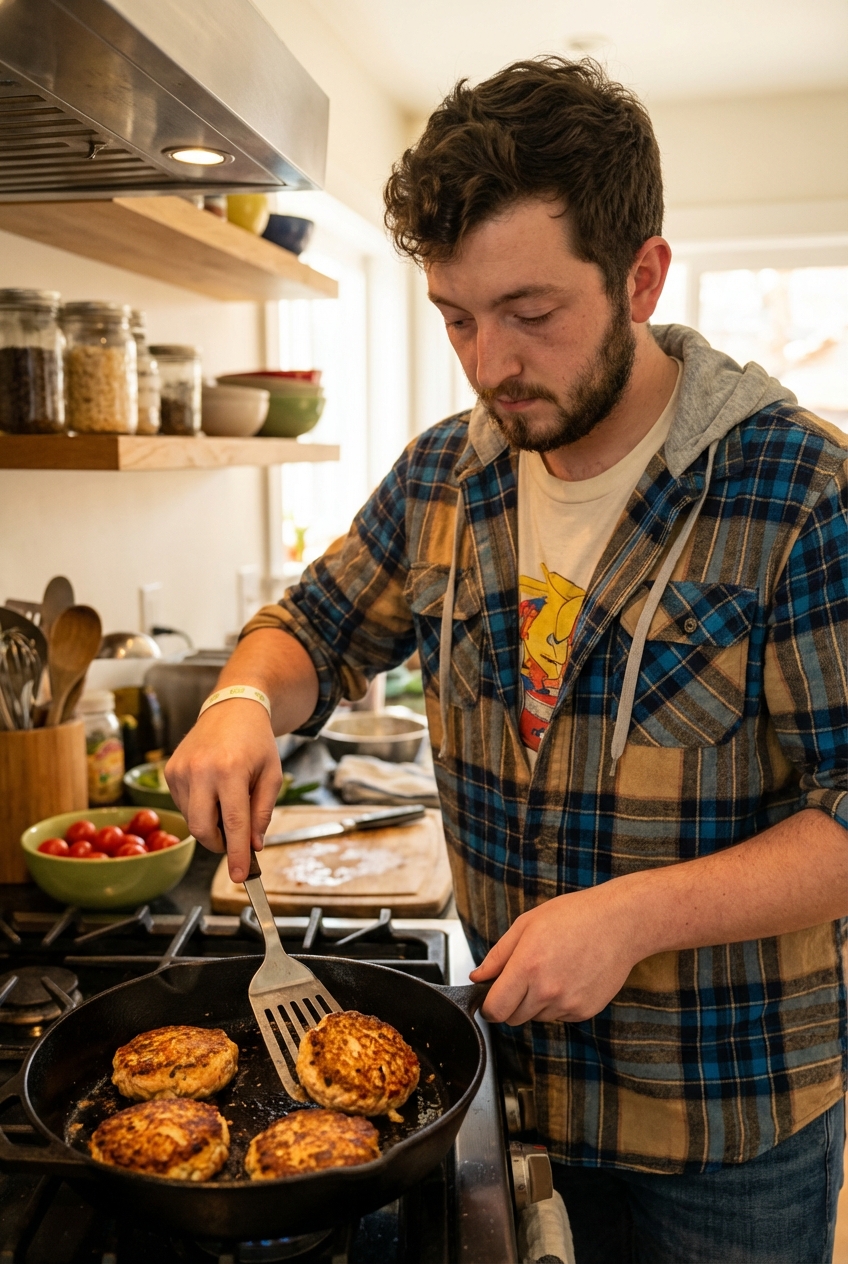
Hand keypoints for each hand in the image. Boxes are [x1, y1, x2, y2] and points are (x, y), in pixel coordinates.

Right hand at [165, 701, 281, 883]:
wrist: (232, 708)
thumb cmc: (256, 741)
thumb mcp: (272, 775)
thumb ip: (263, 812)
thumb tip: (254, 845)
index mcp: (230, 769)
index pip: (233, 823)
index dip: (237, 854)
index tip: (241, 877)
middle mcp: (201, 770)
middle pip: (202, 829)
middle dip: (219, 844)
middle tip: (235, 842)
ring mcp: (180, 770)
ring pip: (192, 820)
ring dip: (211, 823)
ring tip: (228, 799)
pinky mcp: (169, 771)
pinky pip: (183, 806)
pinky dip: (200, 808)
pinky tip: (213, 789)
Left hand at [470, 882, 639, 1024]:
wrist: (619, 922)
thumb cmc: (574, 916)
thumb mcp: (527, 924)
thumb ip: (498, 955)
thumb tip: (478, 977)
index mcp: (528, 967)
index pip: (495, 1009)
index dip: (488, 1006)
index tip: (490, 999)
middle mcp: (547, 991)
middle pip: (513, 1018)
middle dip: (511, 1002)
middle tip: (524, 977)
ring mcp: (568, 1004)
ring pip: (537, 1017)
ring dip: (536, 1003)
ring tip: (552, 970)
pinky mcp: (585, 1011)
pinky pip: (560, 1016)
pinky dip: (558, 1003)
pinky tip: (569, 977)